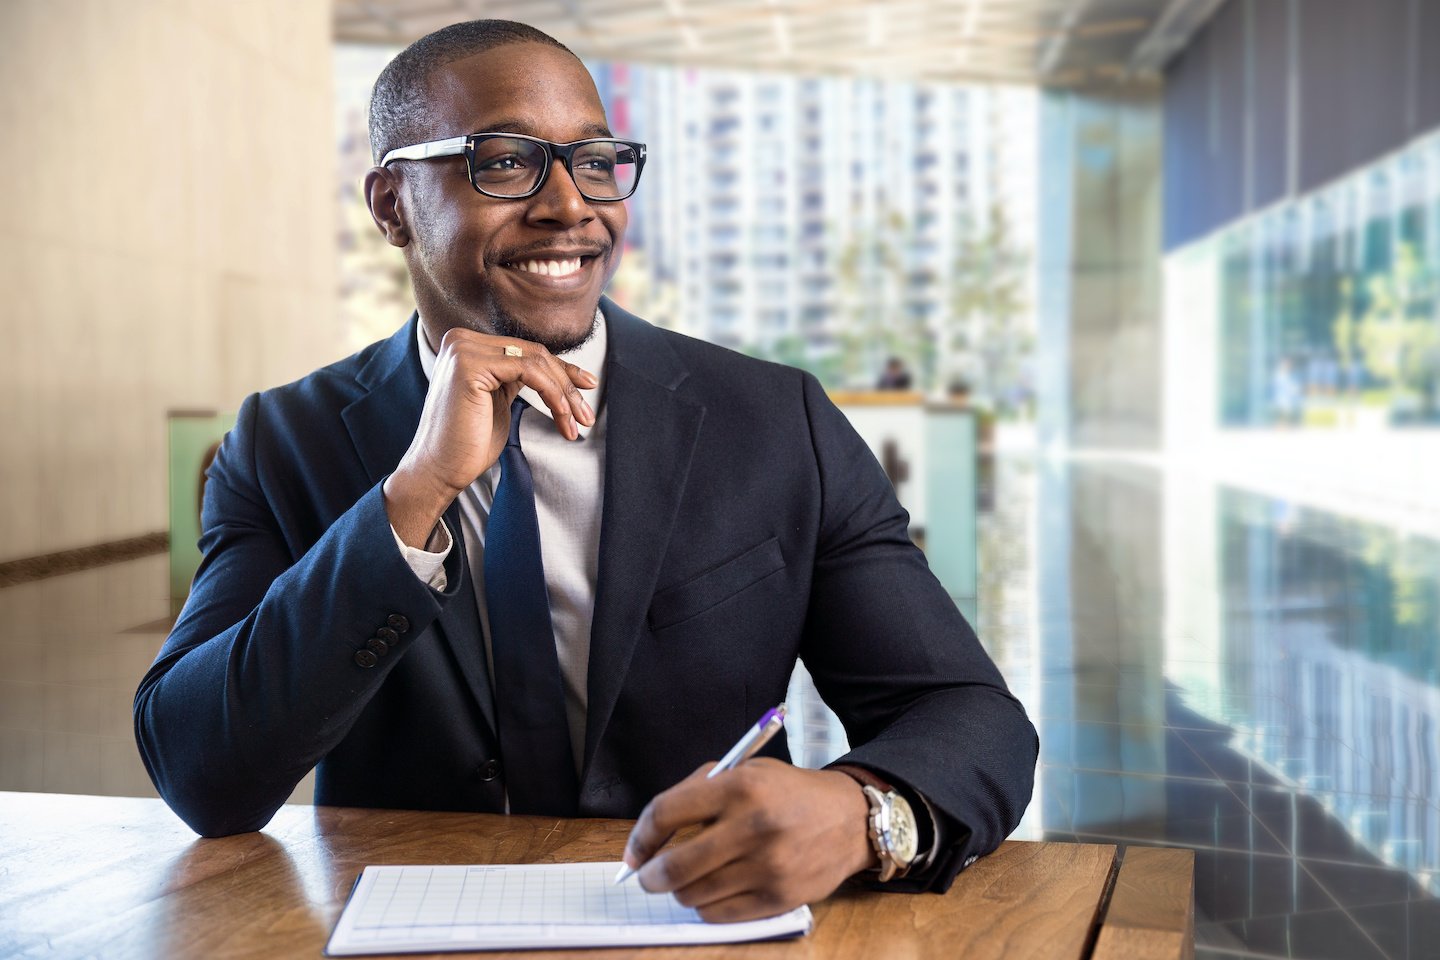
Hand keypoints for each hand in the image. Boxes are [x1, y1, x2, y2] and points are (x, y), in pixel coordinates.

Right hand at [384, 327, 596, 546]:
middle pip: (533, 353)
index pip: (526, 352)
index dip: (561, 370)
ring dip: (564, 395)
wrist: (440, 470)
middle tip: (587, 415)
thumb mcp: (499, 400)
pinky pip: (529, 371)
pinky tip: (561, 417)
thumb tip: (554, 368)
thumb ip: (516, 377)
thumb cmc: (470, 443)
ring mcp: (464, 349)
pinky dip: (553, 394)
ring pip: (536, 361)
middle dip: (567, 384)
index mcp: (468, 346)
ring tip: (578, 424)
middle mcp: (462, 340)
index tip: (587, 386)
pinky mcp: (469, 364)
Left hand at [621, 759, 877, 921]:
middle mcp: (752, 827)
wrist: (850, 819)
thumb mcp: (747, 771)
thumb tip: (652, 834)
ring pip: (694, 895)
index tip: (635, 852)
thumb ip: (700, 791)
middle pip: (675, 866)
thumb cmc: (788, 793)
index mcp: (739, 787)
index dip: (641, 837)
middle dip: (651, 876)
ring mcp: (767, 867)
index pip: (666, 813)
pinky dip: (706, 907)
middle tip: (649, 876)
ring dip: (681, 891)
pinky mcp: (778, 898)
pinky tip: (713, 892)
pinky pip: (719, 915)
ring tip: (690, 880)